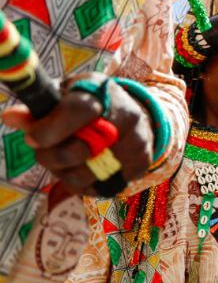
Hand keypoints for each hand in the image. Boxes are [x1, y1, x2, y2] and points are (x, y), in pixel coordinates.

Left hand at [1, 75, 154, 193]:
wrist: (136, 113)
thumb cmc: (92, 102)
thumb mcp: (66, 95)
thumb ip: (40, 108)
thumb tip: (10, 117)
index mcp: (102, 94)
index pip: (77, 111)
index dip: (48, 130)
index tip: (31, 139)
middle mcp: (126, 118)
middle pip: (78, 150)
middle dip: (50, 157)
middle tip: (42, 152)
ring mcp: (135, 144)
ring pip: (84, 176)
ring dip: (64, 173)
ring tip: (64, 161)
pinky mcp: (140, 165)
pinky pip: (99, 188)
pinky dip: (84, 184)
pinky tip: (84, 169)